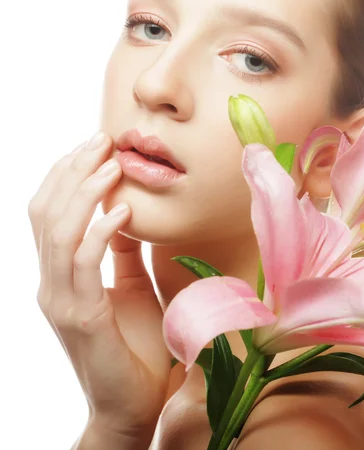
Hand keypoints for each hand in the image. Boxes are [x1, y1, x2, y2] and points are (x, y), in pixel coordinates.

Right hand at [28, 131, 171, 435]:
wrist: (131, 405)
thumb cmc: (134, 347)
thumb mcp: (130, 287)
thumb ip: (122, 253)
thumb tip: (126, 213)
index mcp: (61, 275)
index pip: (50, 212)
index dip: (68, 174)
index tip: (97, 145)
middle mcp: (51, 283)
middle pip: (47, 212)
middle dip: (72, 171)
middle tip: (101, 140)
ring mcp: (61, 300)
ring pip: (58, 232)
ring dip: (84, 192)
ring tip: (110, 164)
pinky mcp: (81, 318)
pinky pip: (84, 264)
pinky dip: (101, 232)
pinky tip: (124, 212)